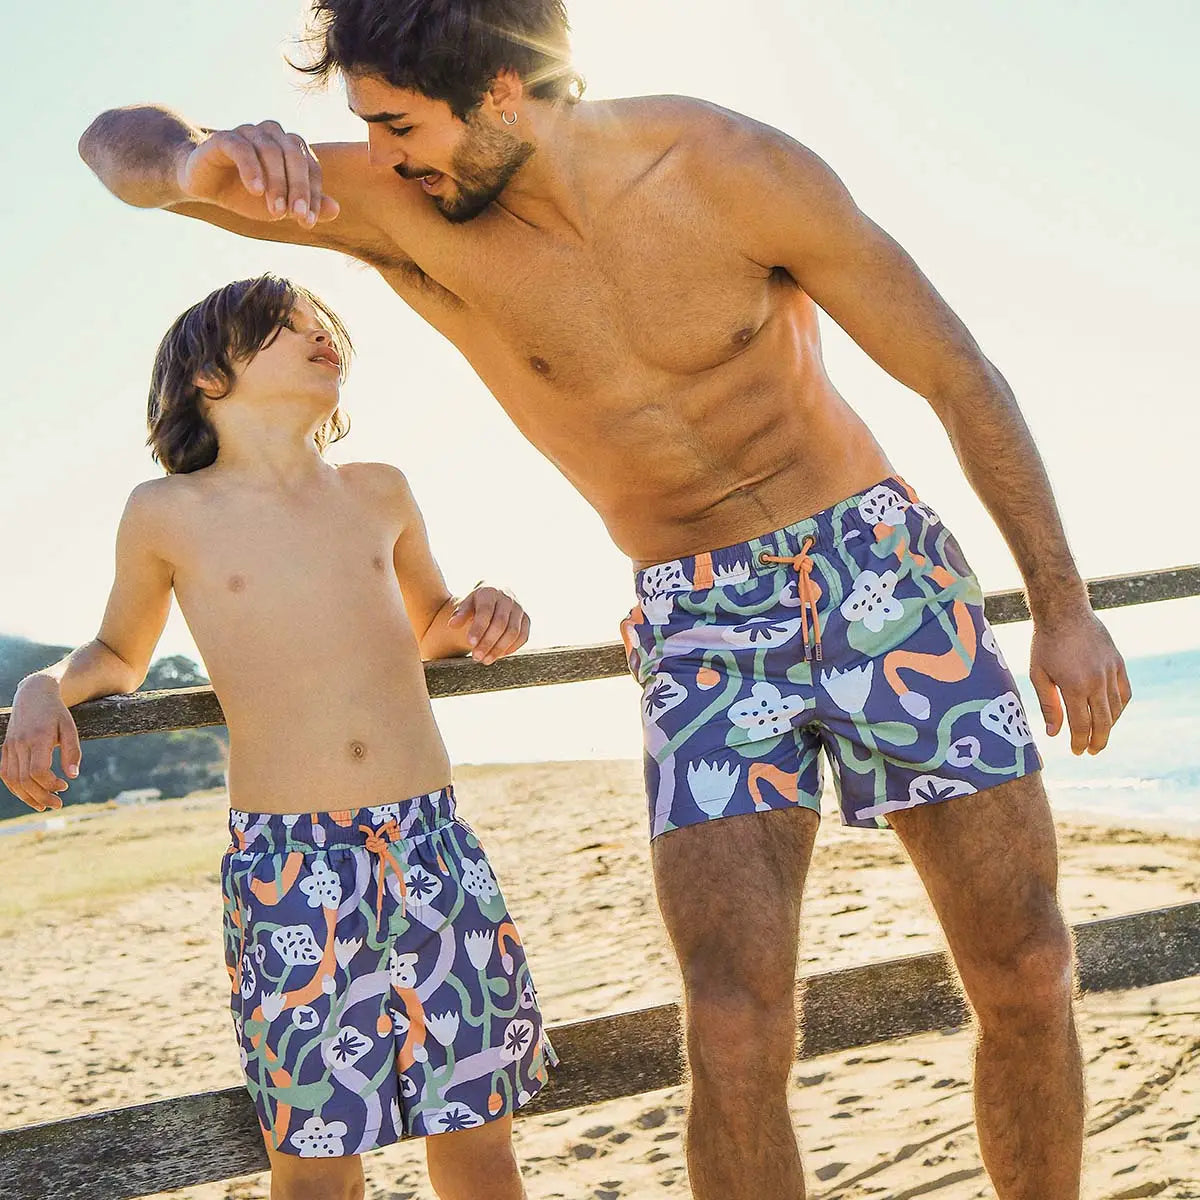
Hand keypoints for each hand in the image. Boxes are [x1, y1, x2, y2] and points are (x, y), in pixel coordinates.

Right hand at [0, 679, 82, 810]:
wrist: (33, 695)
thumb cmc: (56, 713)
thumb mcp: (70, 728)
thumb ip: (73, 752)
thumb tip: (73, 776)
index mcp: (38, 738)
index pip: (37, 770)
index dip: (50, 784)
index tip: (64, 786)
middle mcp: (20, 744)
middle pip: (25, 779)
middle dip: (41, 796)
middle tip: (58, 805)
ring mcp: (10, 747)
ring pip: (13, 780)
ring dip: (27, 797)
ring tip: (44, 805)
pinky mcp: (5, 748)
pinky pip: (5, 774)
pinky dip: (15, 788)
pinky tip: (29, 795)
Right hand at [178, 121, 339, 228]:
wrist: (204, 184)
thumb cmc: (245, 193)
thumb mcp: (279, 205)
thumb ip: (307, 205)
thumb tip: (336, 209)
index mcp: (290, 148)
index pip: (310, 168)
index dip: (312, 195)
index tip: (307, 221)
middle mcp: (273, 134)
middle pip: (295, 156)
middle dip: (299, 189)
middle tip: (297, 217)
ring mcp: (249, 132)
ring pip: (271, 151)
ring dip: (277, 184)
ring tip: (276, 212)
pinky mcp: (225, 138)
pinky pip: (243, 148)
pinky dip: (252, 169)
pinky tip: (256, 191)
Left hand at [447, 586, 530, 663]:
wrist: (495, 593)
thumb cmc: (477, 602)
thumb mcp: (466, 604)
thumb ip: (460, 614)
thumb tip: (452, 624)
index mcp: (490, 591)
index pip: (485, 611)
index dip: (478, 628)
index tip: (469, 643)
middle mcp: (508, 598)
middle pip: (500, 624)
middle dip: (488, 643)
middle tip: (476, 657)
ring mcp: (519, 608)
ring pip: (513, 632)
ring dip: (499, 649)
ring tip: (485, 660)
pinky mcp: (526, 619)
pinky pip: (522, 636)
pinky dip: (511, 648)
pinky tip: (498, 655)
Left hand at [1029, 611, 1131, 754]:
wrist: (1064, 612)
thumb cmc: (1045, 643)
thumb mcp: (1038, 674)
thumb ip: (1048, 705)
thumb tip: (1053, 734)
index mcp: (1074, 686)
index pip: (1081, 725)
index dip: (1079, 742)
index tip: (1076, 752)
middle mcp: (1097, 681)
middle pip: (1103, 722)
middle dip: (1097, 741)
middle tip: (1091, 751)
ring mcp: (1111, 672)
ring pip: (1116, 709)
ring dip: (1109, 725)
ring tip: (1099, 735)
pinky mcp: (1118, 663)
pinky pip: (1125, 692)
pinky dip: (1120, 707)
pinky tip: (1112, 714)